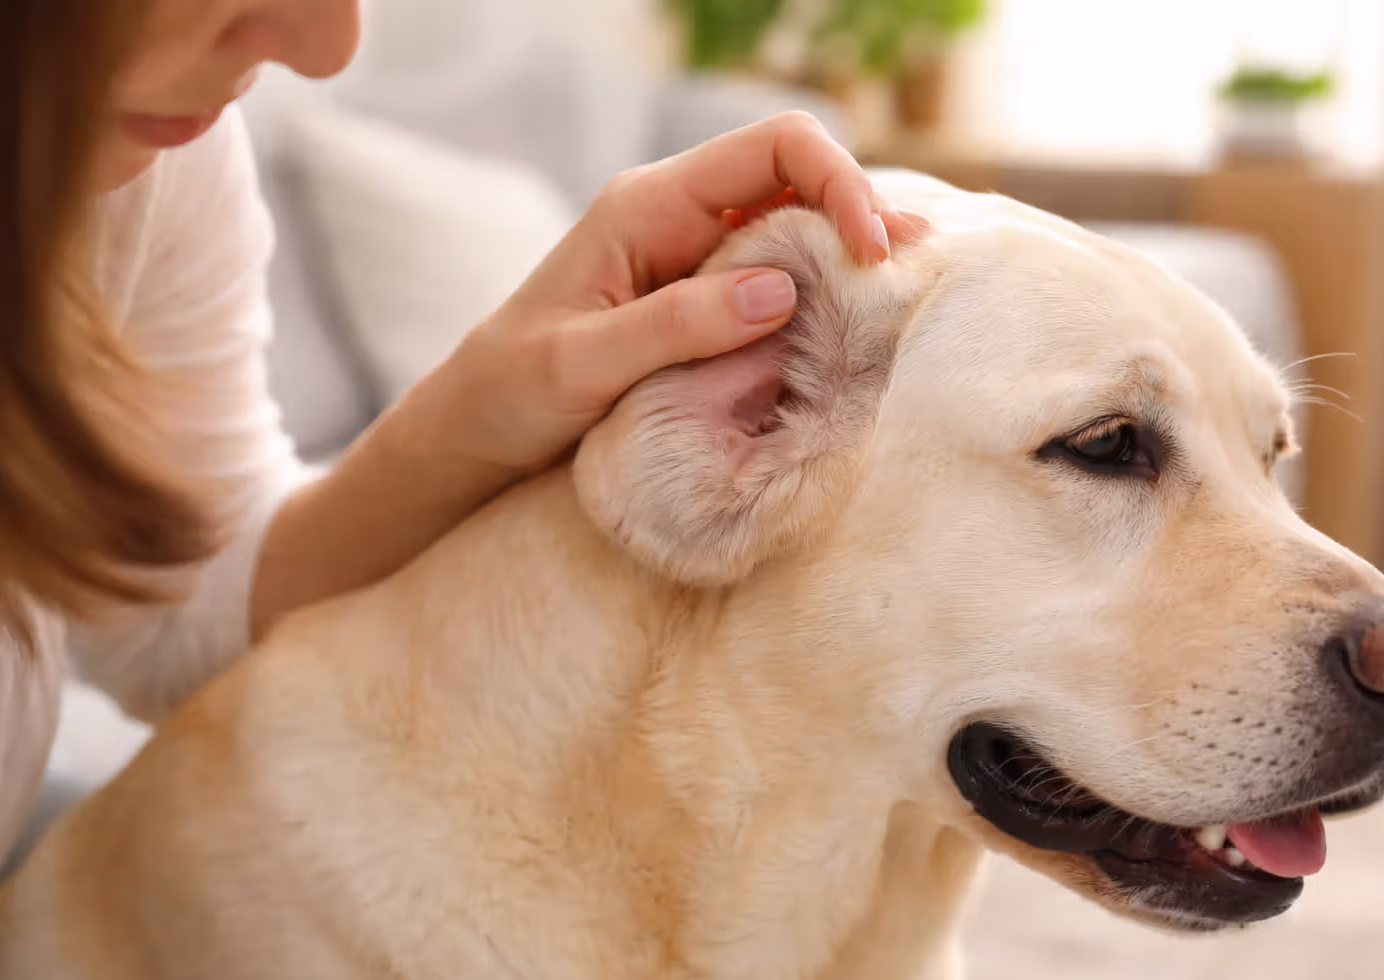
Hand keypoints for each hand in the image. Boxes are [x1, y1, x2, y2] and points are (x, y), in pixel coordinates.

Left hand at [439, 111, 929, 473]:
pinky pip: (778, 278)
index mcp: (647, 206)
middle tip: (907, 278)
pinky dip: (822, 295)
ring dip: (847, 256)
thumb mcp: (580, 366)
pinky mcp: (702, 302)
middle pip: (798, 178)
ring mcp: (694, 258)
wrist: (476, 428)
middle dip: (860, 215)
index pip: (772, 148)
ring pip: (795, 227)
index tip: (869, 251)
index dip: (837, 182)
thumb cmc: (511, 394)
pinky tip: (855, 320)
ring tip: (900, 296)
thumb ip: (674, 325)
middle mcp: (679, 217)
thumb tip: (780, 289)